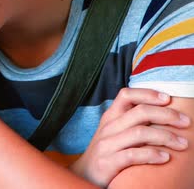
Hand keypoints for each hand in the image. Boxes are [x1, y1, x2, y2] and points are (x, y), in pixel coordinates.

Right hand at [70, 88, 189, 186]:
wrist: (84, 175)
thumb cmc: (107, 152)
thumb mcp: (115, 132)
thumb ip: (131, 122)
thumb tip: (162, 113)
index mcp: (110, 117)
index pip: (126, 95)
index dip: (148, 93)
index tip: (168, 99)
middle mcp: (108, 127)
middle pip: (139, 112)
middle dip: (167, 115)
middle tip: (186, 122)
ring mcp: (106, 144)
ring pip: (139, 133)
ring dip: (165, 136)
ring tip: (182, 144)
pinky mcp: (107, 162)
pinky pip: (132, 155)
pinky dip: (152, 154)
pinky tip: (165, 158)